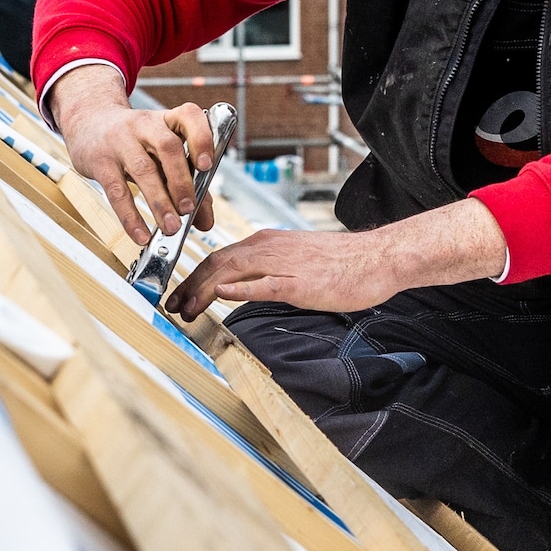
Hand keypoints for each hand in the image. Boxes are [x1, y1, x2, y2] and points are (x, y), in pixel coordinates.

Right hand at [49, 66, 217, 246]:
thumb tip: (204, 221)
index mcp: (167, 120)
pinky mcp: (101, 162)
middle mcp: (144, 125)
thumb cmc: (134, 141)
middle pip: (168, 147)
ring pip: (143, 169)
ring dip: (160, 202)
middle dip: (181, 181)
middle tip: (188, 209)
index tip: (207, 165)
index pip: (189, 116)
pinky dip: (131, 216)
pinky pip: (117, 191)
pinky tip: (141, 234)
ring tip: (171, 227)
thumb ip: (189, 183)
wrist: (88, 123)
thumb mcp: (161, 153)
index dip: (201, 139)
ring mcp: (120, 141)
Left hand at [163, 199, 509, 319]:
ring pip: (231, 271)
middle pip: (215, 263)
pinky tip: (221, 295)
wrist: (378, 257)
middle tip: (171, 307)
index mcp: (266, 242)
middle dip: (188, 286)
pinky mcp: (300, 282)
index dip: (192, 278)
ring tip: (185, 308)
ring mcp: (283, 264)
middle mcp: (268, 248)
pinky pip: (264, 284)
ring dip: (202, 290)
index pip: (218, 258)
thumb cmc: (341, 262)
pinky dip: (239, 289)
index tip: (177, 296)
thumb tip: (237, 285)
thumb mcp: (294, 261)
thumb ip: (265, 271)